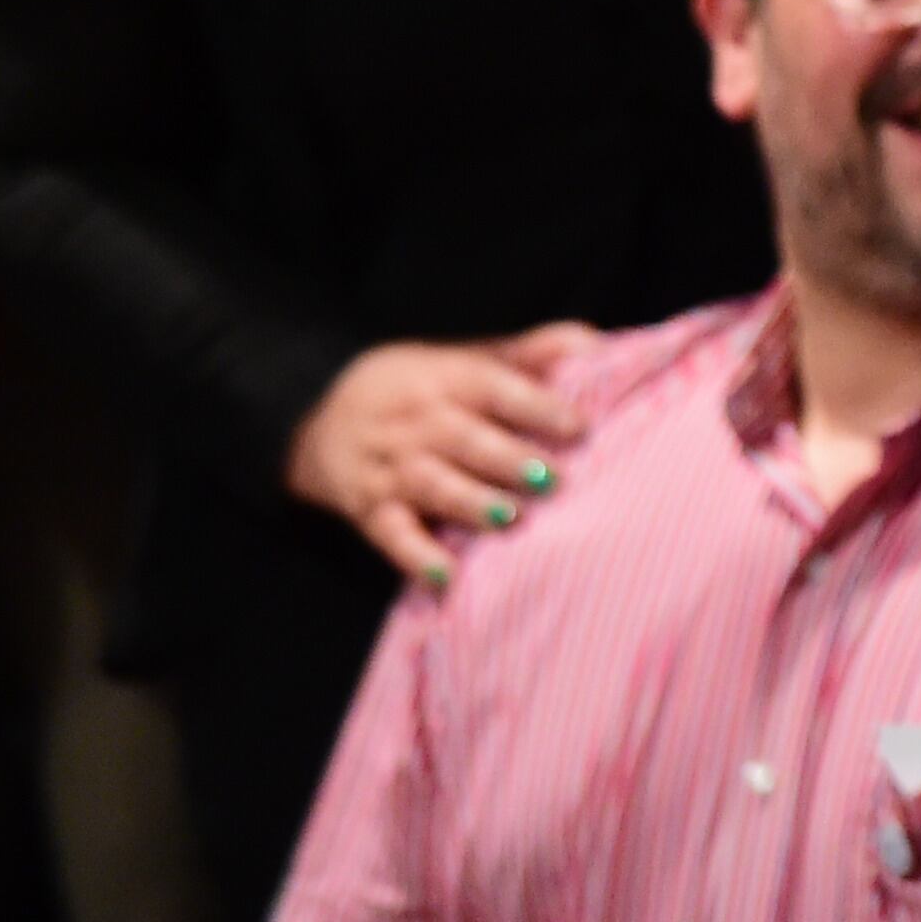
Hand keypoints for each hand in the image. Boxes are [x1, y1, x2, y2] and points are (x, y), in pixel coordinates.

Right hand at [286, 326, 596, 584]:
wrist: (322, 409)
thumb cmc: (420, 386)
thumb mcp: (466, 359)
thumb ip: (531, 354)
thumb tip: (598, 345)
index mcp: (447, 379)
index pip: (492, 387)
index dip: (534, 405)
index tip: (577, 425)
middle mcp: (418, 422)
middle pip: (463, 438)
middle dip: (508, 459)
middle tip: (553, 480)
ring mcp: (392, 468)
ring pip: (431, 485)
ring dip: (471, 503)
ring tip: (510, 518)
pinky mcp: (371, 510)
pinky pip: (392, 534)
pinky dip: (416, 556)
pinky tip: (446, 575)